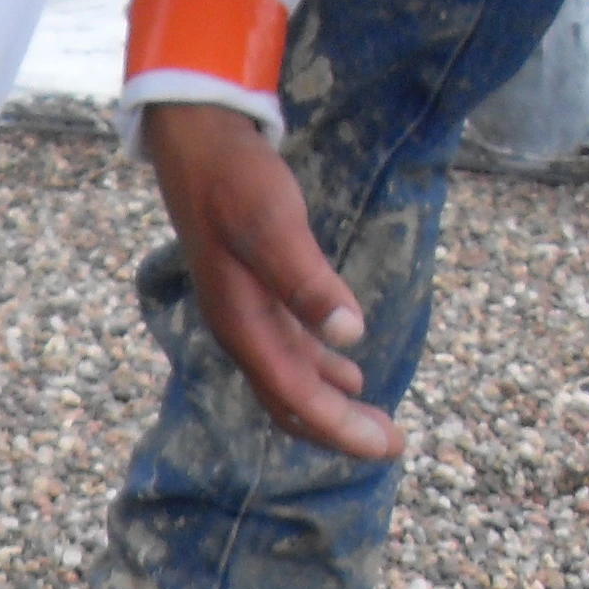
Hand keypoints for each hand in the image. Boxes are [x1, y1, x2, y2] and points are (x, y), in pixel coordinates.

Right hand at [142, 102, 403, 464]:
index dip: (341, 427)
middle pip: (291, 404)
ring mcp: (246, 319)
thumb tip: (349, 336)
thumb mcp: (273, 224)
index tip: (386, 445)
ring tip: (378, 422)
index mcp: (243, 326)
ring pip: (290, 384)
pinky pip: (288, 356)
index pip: (296, 396)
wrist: (195, 143)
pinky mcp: (254, 300)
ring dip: (333, 406)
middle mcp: (241, 334)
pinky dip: (320, 375)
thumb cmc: (236, 180)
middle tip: (393, 445)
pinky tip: (348, 373)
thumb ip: (307, 282)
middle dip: (341, 429)